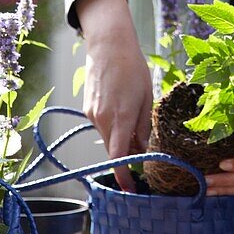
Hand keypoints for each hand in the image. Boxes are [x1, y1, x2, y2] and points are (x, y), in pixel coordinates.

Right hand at [76, 0, 152, 193]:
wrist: (108, 44)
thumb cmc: (133, 67)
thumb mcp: (146, 96)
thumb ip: (143, 125)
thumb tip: (142, 148)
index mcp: (121, 117)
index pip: (118, 157)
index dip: (124, 176)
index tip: (130, 189)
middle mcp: (102, 119)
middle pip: (114, 149)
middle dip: (127, 153)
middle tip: (143, 147)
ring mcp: (92, 113)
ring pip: (108, 137)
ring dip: (120, 137)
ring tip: (134, 116)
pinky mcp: (87, 107)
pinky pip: (102, 125)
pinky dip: (112, 125)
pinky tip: (121, 106)